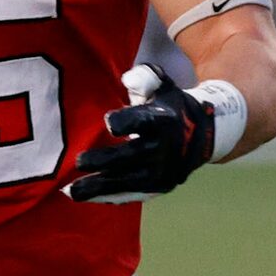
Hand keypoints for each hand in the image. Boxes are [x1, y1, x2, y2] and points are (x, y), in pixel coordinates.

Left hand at [64, 65, 224, 203]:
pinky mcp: (159, 187)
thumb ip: (146, 77)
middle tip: (79, 161)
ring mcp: (163, 172)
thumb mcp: (163, 86)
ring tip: (71, 191)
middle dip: (104, 161)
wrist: (205, 135)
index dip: (126, 122)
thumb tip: (127, 81)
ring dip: (98, 188)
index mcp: (164, 121)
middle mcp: (165, 149)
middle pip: (130, 157)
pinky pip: (131, 194)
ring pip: (127, 182)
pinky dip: (108, 197)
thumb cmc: (171, 106)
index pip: (144, 122)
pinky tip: (86, 197)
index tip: (108, 123)